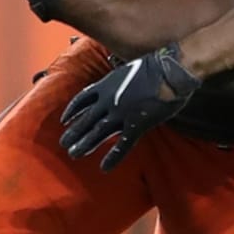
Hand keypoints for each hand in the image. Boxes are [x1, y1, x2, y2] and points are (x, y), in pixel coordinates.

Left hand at [60, 45, 202, 169]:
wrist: (169, 70)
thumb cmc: (155, 66)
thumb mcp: (129, 68)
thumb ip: (120, 80)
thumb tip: (120, 83)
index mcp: (106, 85)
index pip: (82, 99)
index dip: (72, 111)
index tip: (64, 120)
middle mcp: (108, 100)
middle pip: (86, 119)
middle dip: (74, 132)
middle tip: (64, 144)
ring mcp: (121, 114)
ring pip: (98, 133)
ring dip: (85, 144)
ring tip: (74, 154)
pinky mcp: (136, 125)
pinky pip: (122, 145)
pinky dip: (112, 157)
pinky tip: (104, 167)